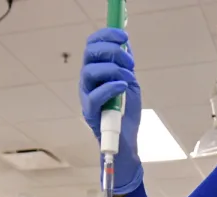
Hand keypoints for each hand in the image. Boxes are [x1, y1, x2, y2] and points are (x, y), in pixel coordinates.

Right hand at [80, 27, 142, 194]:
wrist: (125, 140)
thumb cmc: (125, 113)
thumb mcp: (129, 83)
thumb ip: (126, 65)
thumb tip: (125, 44)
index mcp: (95, 71)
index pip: (92, 45)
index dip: (106, 35)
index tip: (123, 36)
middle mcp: (87, 81)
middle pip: (90, 53)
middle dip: (111, 50)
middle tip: (129, 61)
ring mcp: (86, 96)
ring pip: (91, 71)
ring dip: (113, 69)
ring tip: (128, 77)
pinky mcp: (90, 112)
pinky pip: (96, 95)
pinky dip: (111, 87)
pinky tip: (123, 87)